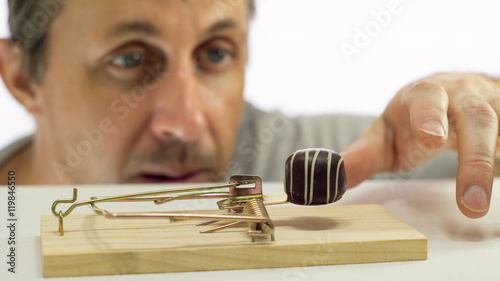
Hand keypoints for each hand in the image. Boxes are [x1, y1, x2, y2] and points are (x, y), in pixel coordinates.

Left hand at [341, 73, 499, 217]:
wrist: (454, 98)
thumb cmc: (413, 120)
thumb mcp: (386, 134)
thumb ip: (362, 156)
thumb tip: (332, 178)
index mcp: (424, 94)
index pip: (427, 97)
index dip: (430, 116)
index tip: (430, 139)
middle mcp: (461, 96)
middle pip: (475, 116)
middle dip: (473, 156)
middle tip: (468, 200)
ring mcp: (490, 106)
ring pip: (498, 128)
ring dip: (487, 167)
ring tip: (475, 207)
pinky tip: (497, 189)